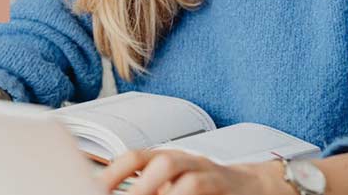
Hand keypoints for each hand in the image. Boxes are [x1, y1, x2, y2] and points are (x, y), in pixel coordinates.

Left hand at [98, 149, 290, 194]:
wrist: (254, 187)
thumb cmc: (206, 188)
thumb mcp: (173, 185)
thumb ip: (148, 186)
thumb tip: (110, 192)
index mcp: (168, 159)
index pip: (136, 157)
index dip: (114, 171)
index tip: (93, 187)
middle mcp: (188, 161)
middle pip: (162, 161)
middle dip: (139, 184)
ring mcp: (209, 173)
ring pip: (187, 177)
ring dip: (163, 190)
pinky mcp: (224, 186)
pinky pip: (202, 189)